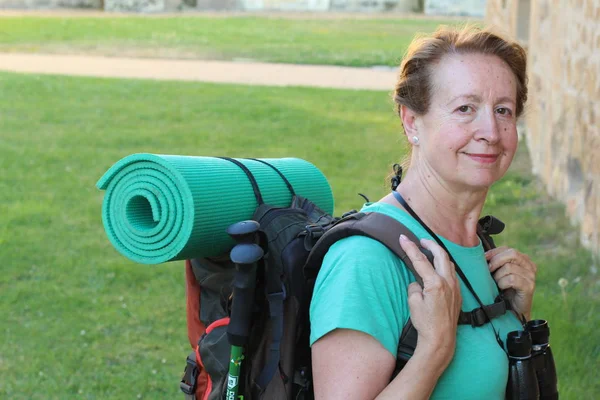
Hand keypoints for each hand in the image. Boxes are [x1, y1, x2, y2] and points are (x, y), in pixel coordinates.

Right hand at [399, 235, 461, 364]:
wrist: (441, 339)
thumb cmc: (426, 323)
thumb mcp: (413, 303)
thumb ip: (414, 287)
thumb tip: (418, 283)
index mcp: (435, 283)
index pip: (420, 260)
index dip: (410, 247)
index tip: (403, 238)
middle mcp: (448, 282)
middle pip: (441, 255)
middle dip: (430, 244)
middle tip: (421, 240)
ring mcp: (455, 288)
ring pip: (449, 263)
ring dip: (439, 254)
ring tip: (430, 251)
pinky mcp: (458, 294)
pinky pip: (452, 274)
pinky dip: (445, 266)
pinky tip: (439, 268)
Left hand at [486, 247, 536, 319]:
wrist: (512, 312)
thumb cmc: (503, 291)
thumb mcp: (498, 274)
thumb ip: (495, 263)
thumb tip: (480, 254)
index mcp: (523, 260)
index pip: (507, 248)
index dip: (493, 252)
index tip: (483, 259)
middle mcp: (529, 266)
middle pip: (511, 253)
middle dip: (495, 262)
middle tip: (489, 272)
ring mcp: (531, 276)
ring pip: (509, 267)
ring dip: (498, 276)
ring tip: (497, 284)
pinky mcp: (529, 286)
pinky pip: (512, 279)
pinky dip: (503, 283)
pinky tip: (502, 289)